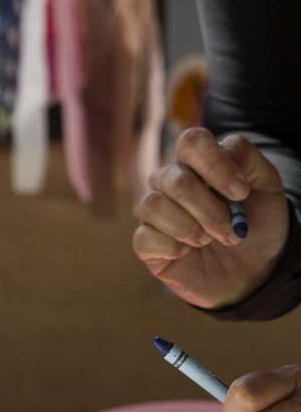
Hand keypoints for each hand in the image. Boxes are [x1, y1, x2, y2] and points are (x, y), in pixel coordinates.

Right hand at [133, 130, 288, 308]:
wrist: (255, 270)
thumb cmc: (258, 224)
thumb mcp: (267, 185)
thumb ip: (247, 157)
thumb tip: (223, 152)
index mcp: (199, 162)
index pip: (191, 142)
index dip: (215, 165)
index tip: (241, 194)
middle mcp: (171, 182)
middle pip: (176, 180)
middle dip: (209, 210)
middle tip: (232, 231)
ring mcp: (156, 212)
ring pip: (152, 205)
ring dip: (189, 228)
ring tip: (208, 241)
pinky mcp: (147, 244)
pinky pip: (144, 237)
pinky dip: (170, 247)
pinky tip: (186, 253)